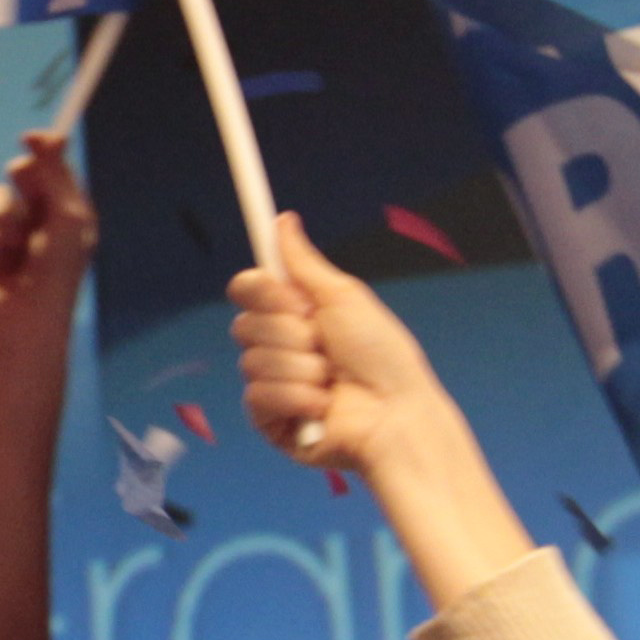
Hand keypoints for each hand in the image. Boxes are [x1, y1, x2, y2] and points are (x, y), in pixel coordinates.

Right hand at [0, 127, 94, 369]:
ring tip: (11, 239)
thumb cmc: (57, 271)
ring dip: (2, 213)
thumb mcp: (68, 218)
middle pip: (21, 177)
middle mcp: (41, 221)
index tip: (30, 138)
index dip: (43, 150)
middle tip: (22, 180)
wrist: (26, 321)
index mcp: (69, 213)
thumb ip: (57, 175)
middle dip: (20, 179)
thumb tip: (52, 134)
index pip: (55, 168)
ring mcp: (10, 236)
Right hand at [228, 212, 452, 475]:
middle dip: (290, 334)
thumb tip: (283, 220)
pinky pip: (258, 396)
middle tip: (325, 343)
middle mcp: (278, 347)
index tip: (293, 299)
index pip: (247, 291)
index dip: (261, 292)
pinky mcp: (269, 420)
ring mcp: (272, 384)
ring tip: (332, 381)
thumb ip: (304, 263)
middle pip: (244, 325)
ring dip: (301, 368)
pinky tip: (322, 407)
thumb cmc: (381, 355)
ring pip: (253, 362)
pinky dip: (296, 397)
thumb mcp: (344, 298)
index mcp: (293, 315)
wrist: (396, 412)